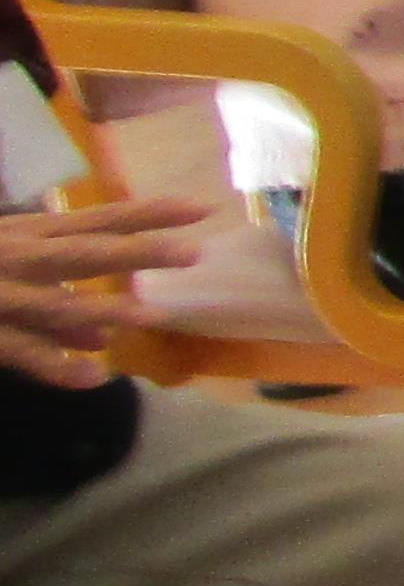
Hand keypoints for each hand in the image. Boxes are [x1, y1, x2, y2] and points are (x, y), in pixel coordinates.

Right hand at [0, 196, 208, 387]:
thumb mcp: (8, 262)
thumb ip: (57, 295)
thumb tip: (104, 339)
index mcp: (32, 234)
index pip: (100, 220)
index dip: (150, 214)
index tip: (203, 208)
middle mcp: (22, 259)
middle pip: (86, 254)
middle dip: (138, 253)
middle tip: (193, 253)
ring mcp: (2, 297)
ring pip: (58, 305)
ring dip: (103, 310)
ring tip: (149, 316)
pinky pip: (23, 351)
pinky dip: (56, 364)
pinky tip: (94, 377)